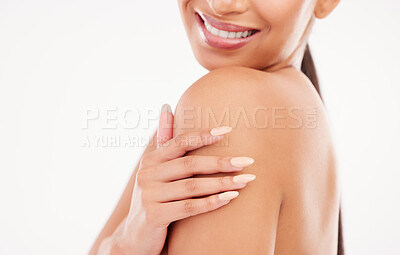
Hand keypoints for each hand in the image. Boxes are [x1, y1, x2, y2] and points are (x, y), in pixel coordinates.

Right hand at [110, 104, 255, 254]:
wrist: (135, 237)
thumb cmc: (155, 199)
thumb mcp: (156, 171)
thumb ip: (165, 143)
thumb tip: (166, 107)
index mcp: (150, 161)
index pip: (179, 143)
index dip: (203, 135)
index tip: (228, 130)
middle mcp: (147, 174)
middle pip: (189, 164)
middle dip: (220, 162)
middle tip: (247, 161)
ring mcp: (149, 195)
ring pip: (192, 186)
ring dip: (222, 183)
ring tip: (246, 181)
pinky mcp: (154, 216)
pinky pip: (188, 207)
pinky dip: (211, 202)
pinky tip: (230, 198)